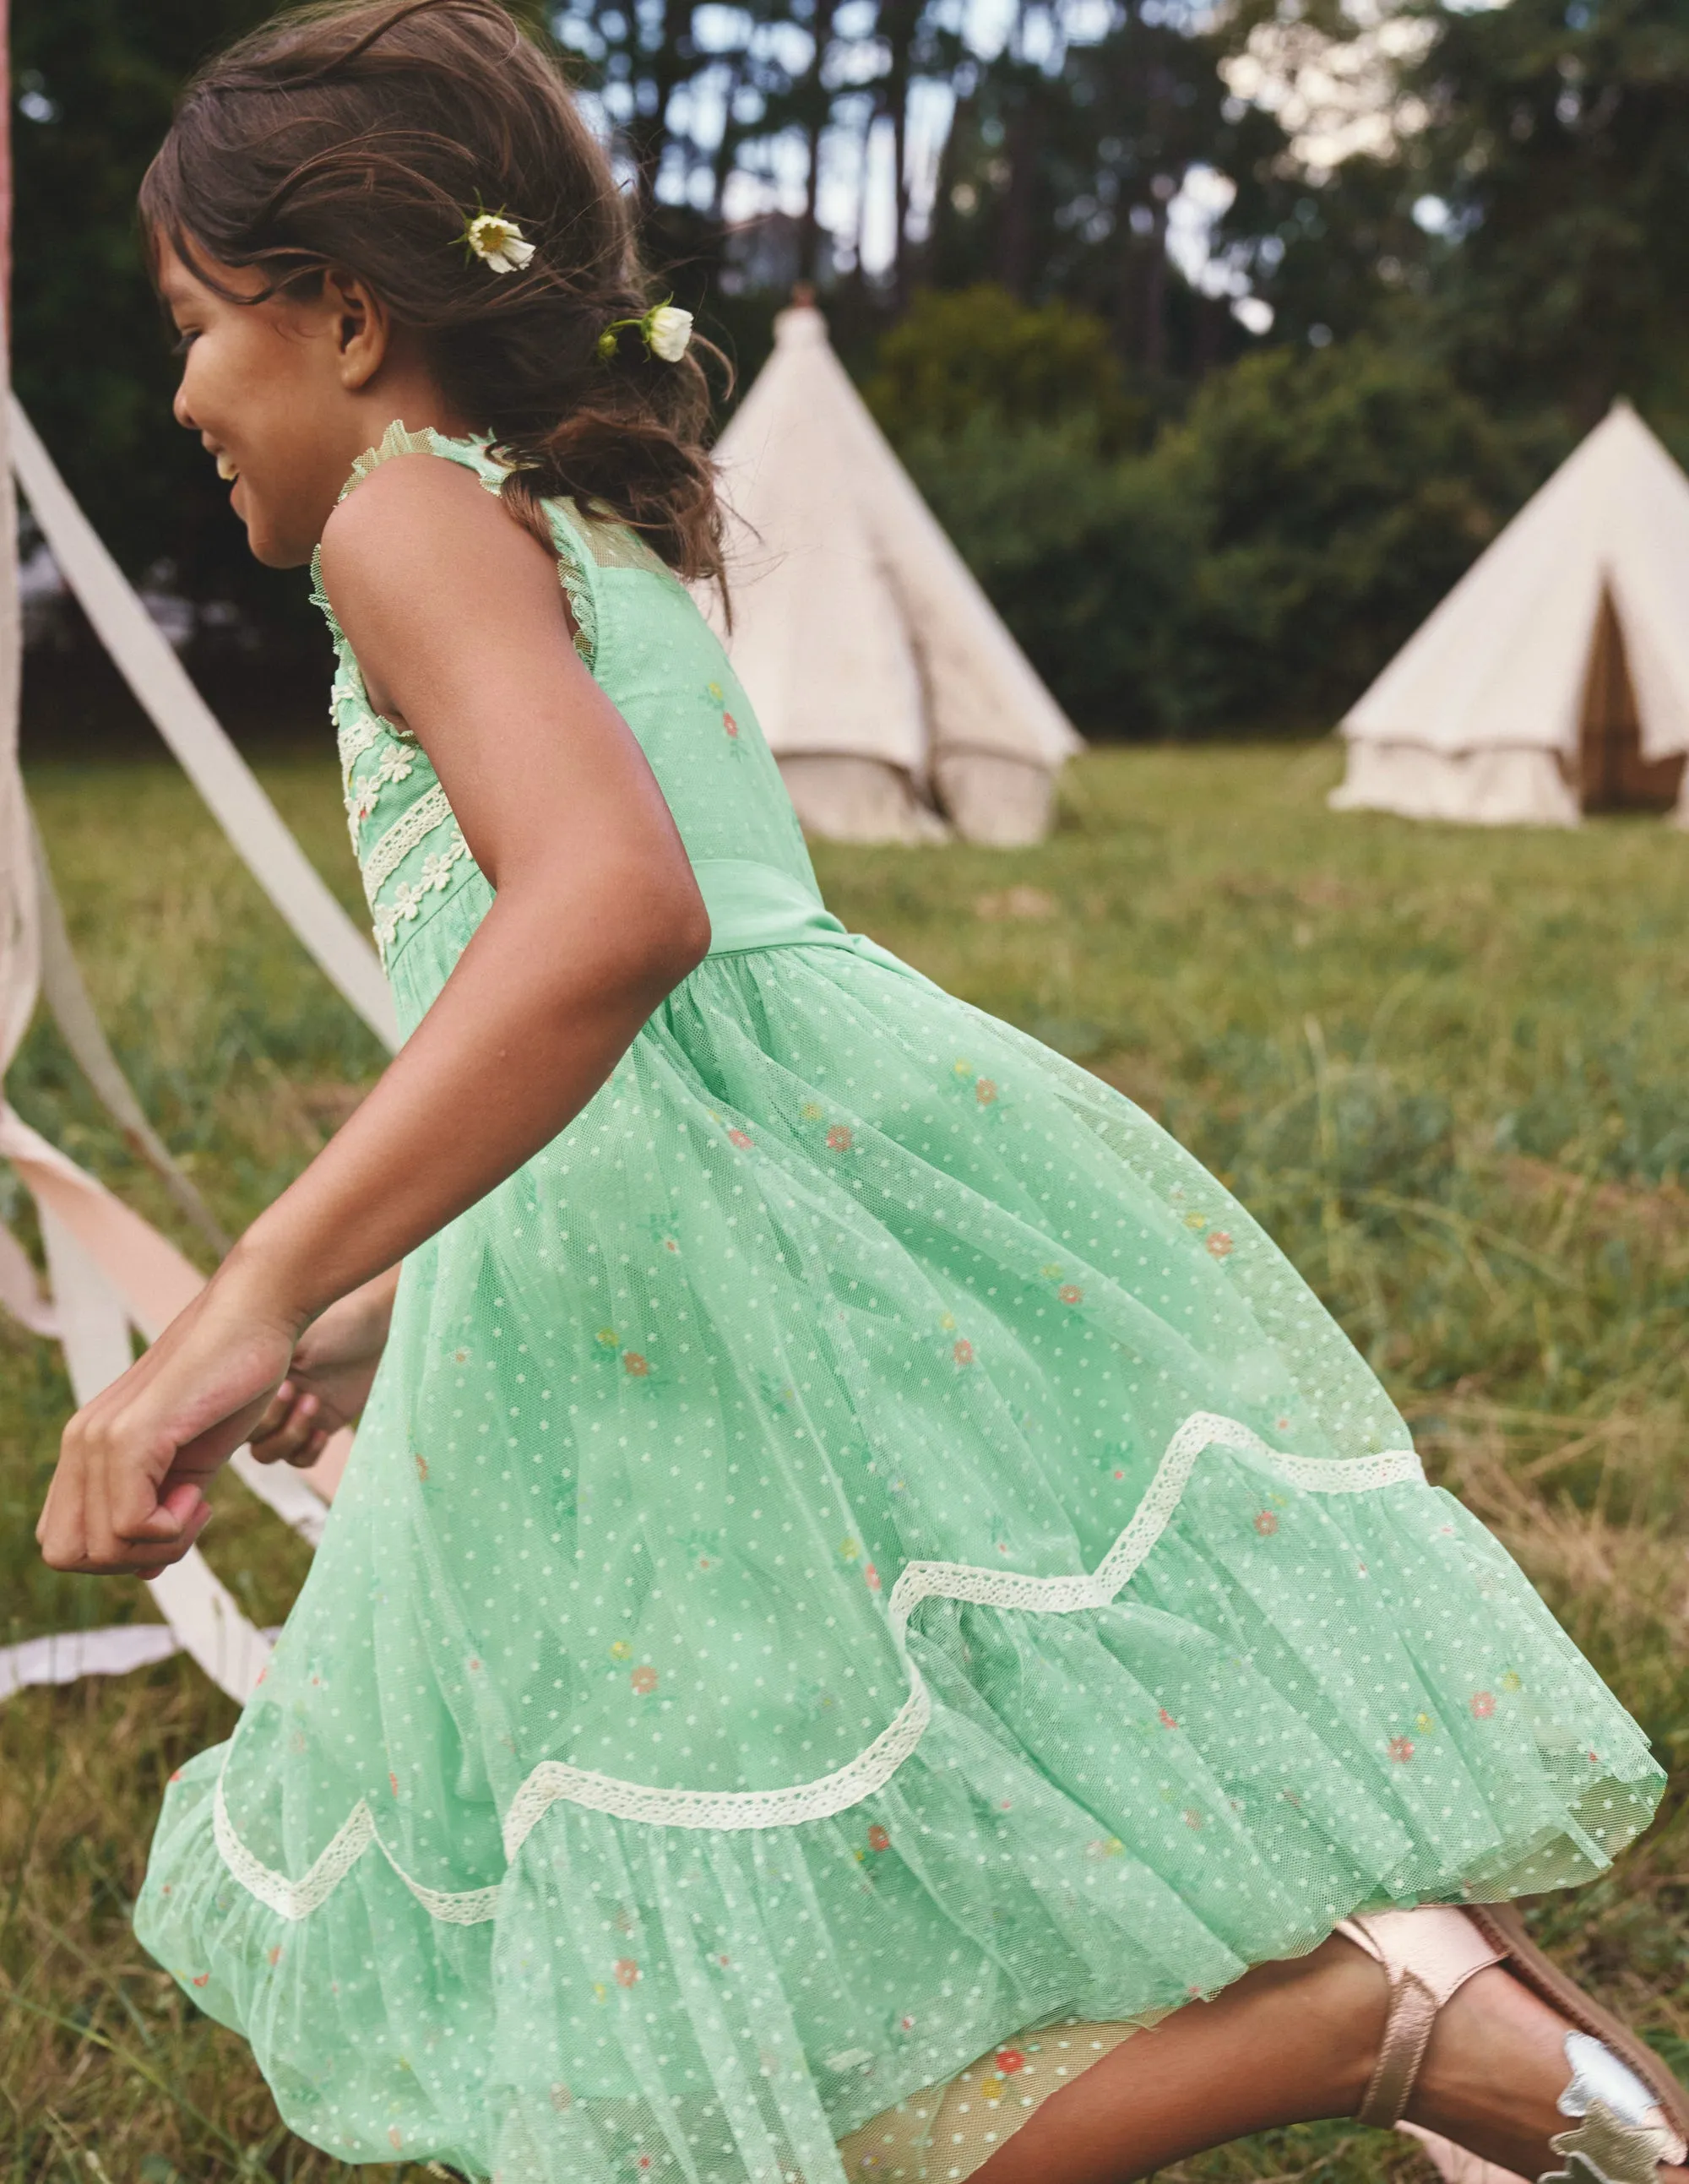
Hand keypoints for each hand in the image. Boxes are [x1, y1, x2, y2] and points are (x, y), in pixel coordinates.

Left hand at [37, 1272, 302, 1578]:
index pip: (61, 1541)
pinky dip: (171, 1528)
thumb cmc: (234, 1381)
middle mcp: (79, 1443)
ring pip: (99, 1548)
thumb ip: (162, 1509)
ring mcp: (100, 1439)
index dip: (115, 1554)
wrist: (257, 1317)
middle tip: (183, 1520)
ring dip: (158, 1546)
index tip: (171, 1519)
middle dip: (130, 1560)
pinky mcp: (133, 1436)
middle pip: (67, 1555)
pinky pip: (130, 1524)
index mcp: (86, 1448)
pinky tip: (200, 1492)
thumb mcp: (192, 1461)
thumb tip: (144, 1572)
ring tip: (196, 1502)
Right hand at [248, 1274, 395, 1467]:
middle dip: (269, 1422)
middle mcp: (263, 1398)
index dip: (242, 1413)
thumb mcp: (295, 1338)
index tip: (274, 1384)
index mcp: (249, 1375)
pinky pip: (298, 1459)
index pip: (225, 1413)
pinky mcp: (319, 1427)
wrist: (378, 1330)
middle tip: (295, 1389)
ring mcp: (290, 1416)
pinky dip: (307, 1451)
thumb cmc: (335, 1325)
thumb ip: (260, 1365)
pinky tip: (323, 1432)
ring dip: (289, 1435)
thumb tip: (230, 1377)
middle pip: (241, 1438)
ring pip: (266, 1453)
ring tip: (313, 1401)